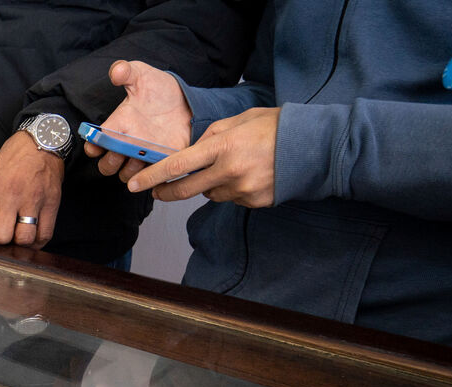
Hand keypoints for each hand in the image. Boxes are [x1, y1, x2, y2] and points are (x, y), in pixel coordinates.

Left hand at [0, 131, 63, 246]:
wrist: (41, 143)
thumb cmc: (10, 162)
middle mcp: (11, 196)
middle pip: (0, 236)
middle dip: (0, 239)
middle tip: (3, 230)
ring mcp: (33, 201)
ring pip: (23, 239)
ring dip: (19, 242)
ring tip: (18, 233)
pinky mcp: (52, 205)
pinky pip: (44, 236)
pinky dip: (37, 242)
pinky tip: (32, 235)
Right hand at [84, 60, 191, 183]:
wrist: (188, 103)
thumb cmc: (161, 90)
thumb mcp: (143, 75)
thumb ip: (127, 71)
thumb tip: (116, 71)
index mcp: (117, 125)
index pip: (94, 145)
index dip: (92, 147)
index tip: (99, 142)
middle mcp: (126, 143)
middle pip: (105, 166)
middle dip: (109, 163)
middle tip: (122, 150)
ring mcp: (141, 154)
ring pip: (124, 176)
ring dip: (128, 171)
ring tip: (140, 155)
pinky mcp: (158, 162)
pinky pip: (148, 178)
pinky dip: (148, 176)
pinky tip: (155, 161)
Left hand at [128, 107, 278, 207]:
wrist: (315, 146)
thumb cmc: (275, 127)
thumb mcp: (240, 120)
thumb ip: (211, 136)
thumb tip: (191, 152)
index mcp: (223, 146)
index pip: (177, 165)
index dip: (152, 177)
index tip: (135, 184)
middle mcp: (229, 172)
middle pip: (184, 190)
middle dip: (165, 192)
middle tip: (156, 192)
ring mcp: (242, 190)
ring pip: (210, 194)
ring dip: (209, 184)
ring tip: (231, 167)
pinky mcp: (254, 202)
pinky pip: (231, 199)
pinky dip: (232, 189)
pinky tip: (249, 175)